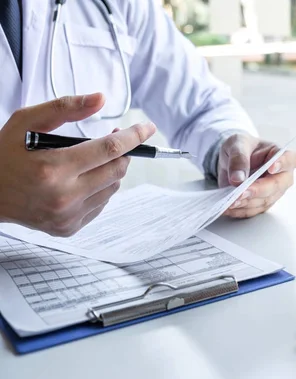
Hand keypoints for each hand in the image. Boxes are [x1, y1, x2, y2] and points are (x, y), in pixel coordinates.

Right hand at [0, 93, 155, 235]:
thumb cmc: (4, 154)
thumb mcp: (26, 121)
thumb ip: (65, 108)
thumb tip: (101, 99)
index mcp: (54, 168)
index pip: (109, 149)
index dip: (133, 136)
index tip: (147, 127)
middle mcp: (63, 196)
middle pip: (117, 170)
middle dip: (123, 152)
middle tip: (114, 139)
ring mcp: (67, 215)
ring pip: (113, 188)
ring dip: (112, 170)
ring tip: (93, 160)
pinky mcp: (68, 228)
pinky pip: (101, 204)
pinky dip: (100, 188)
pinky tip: (83, 180)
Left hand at [217, 134, 295, 218]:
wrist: (233, 160)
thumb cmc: (241, 147)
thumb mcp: (236, 144)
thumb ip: (238, 159)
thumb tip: (238, 179)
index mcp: (280, 154)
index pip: (290, 159)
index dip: (283, 164)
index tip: (271, 167)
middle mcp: (282, 175)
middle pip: (277, 185)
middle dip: (258, 190)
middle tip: (241, 193)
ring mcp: (274, 191)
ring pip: (265, 201)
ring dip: (247, 203)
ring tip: (230, 202)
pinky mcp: (262, 203)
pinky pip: (254, 210)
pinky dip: (240, 211)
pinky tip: (228, 208)